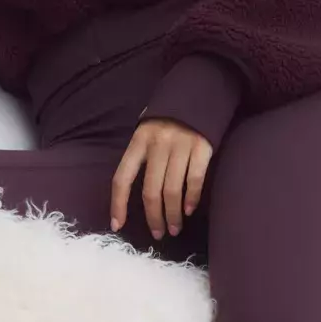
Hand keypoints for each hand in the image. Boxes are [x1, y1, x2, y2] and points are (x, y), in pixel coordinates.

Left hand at [110, 115, 212, 239]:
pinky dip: (192, 198)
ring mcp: (181, 146)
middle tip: (158, 233)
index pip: (122, 178)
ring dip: (174, 214)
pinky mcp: (202, 147)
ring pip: (172, 190)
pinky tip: (190, 210)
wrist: (199, 88)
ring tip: (175, 228)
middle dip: (154, 217)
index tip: (118, 225)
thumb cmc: (169, 115)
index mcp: (138, 141)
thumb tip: (131, 186)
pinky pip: (195, 180)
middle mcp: (158, 145)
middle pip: (150, 191)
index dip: (118, 204)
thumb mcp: (147, 127)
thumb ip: (140, 153)